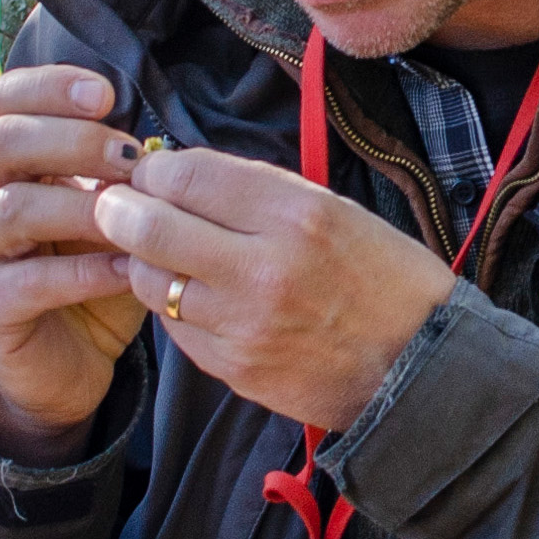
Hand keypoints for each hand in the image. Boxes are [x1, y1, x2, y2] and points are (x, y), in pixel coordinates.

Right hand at [0, 66, 146, 457]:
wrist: (61, 363)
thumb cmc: (85, 273)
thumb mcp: (99, 212)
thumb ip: (112, 175)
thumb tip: (157, 141)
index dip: (48, 86)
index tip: (107, 94)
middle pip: (2, 141)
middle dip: (74, 140)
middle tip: (131, 157)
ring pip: (14, 208)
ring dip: (84, 206)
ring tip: (137, 215)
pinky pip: (34, 280)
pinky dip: (89, 269)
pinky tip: (131, 267)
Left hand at [92, 147, 460, 434]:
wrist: (420, 369)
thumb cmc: (382, 278)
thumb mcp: (334, 211)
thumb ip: (255, 191)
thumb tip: (178, 171)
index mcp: (297, 215)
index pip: (186, 175)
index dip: (154, 169)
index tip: (152, 171)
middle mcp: (265, 269)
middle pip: (148, 226)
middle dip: (119, 209)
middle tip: (117, 204)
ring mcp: (245, 325)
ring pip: (148, 280)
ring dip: (142, 260)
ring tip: (159, 252)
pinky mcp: (234, 369)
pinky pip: (172, 327)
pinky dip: (172, 306)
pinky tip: (192, 295)